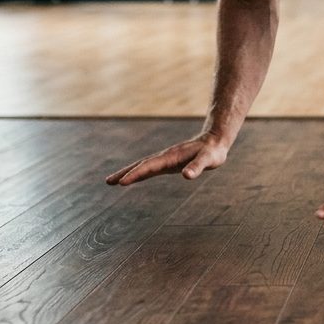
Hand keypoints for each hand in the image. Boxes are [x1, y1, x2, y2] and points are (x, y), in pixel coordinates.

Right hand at [105, 132, 228, 185]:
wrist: (215, 140)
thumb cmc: (212, 151)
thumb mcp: (208, 160)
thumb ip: (198, 167)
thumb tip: (187, 175)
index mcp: (171, 157)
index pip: (149, 166)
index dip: (135, 174)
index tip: (121, 183)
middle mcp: (165, 157)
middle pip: (140, 165)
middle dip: (125, 173)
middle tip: (107, 182)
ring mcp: (165, 159)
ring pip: (143, 166)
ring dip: (128, 173)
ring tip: (113, 181)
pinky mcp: (169, 162)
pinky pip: (150, 167)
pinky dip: (139, 172)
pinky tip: (134, 177)